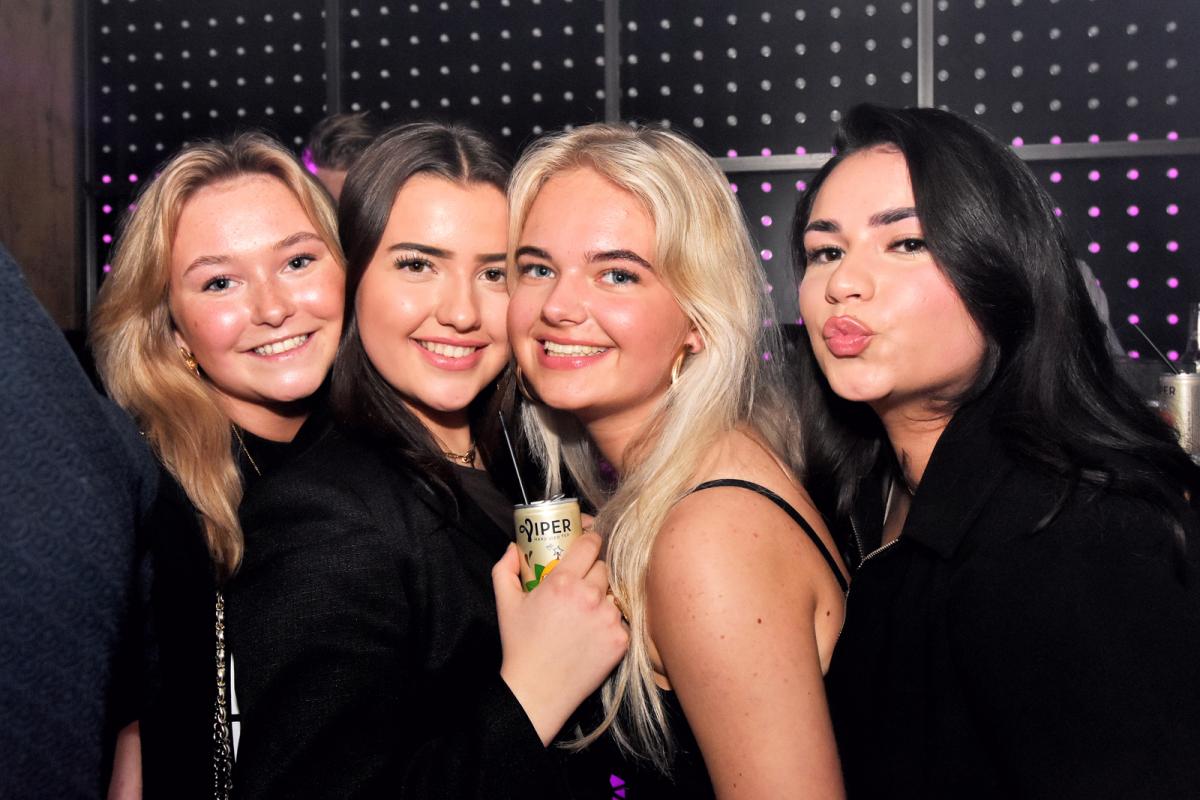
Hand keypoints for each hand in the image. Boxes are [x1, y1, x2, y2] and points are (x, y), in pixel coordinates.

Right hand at [493, 532, 628, 745]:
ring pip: (613, 594)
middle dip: (592, 573)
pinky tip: (591, 635)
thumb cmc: (520, 646)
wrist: (538, 691)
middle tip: (578, 589)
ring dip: (601, 599)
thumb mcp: (505, 603)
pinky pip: (620, 620)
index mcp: (562, 581)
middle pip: (603, 567)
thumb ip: (505, 568)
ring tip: (583, 616)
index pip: (590, 543)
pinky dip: (609, 624)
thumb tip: (514, 547)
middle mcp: (589, 595)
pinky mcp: (621, 639)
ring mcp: (607, 618)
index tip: (586, 547)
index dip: (589, 541)